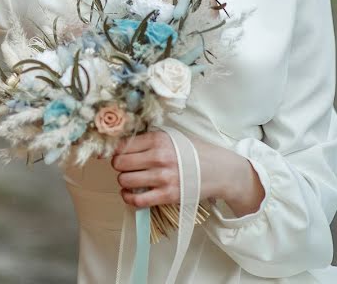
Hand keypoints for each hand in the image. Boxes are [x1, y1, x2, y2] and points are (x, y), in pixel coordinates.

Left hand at [109, 131, 245, 208]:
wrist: (221, 171)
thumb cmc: (194, 152)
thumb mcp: (171, 138)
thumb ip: (148, 140)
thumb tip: (120, 145)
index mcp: (158, 139)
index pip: (122, 145)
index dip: (115, 151)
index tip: (116, 155)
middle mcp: (159, 157)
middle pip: (119, 163)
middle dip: (118, 166)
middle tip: (125, 168)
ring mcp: (163, 177)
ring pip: (125, 180)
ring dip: (124, 182)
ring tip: (130, 180)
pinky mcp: (168, 195)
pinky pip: (137, 200)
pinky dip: (128, 198)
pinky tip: (130, 194)